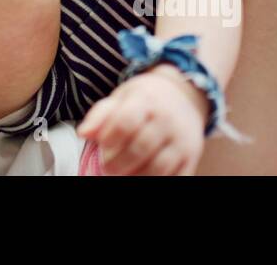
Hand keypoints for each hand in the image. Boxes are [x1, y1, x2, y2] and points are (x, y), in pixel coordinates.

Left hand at [76, 65, 207, 174]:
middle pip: (141, 147)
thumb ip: (100, 115)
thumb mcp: (122, 97)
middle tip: (106, 169)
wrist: (183, 96)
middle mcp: (168, 119)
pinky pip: (176, 176)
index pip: (126, 121)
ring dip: (137, 176)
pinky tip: (143, 176)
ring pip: (159, 167)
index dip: (110, 138)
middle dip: (119, 163)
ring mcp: (182, 139)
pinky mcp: (192, 156)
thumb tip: (84, 133)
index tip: (102, 145)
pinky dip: (158, 181)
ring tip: (123, 176)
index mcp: (146, 100)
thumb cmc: (146, 99)